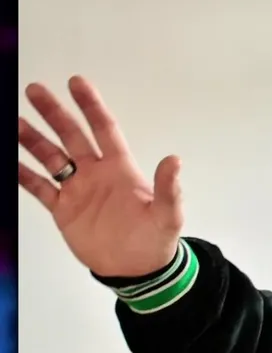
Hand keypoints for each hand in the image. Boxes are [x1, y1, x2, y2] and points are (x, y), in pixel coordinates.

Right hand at [18, 76, 183, 277]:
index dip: (91, 106)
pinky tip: (10, 161)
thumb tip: (174, 160)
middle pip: (71, 136)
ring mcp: (78, 190)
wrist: (136, 270)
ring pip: (51, 158)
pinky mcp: (63, 209)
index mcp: (121, 169)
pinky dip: (24, 175)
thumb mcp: (167, 215)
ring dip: (33, 140)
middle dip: (54, 113)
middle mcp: (96, 173)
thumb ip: (168, 188)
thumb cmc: (155, 240)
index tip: (76, 82)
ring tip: (14, 122)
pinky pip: (39, 188)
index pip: (104, 129)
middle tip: (35, 90)